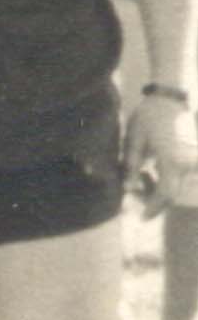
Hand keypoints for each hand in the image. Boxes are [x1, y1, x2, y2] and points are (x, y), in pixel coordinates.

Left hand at [130, 91, 197, 212]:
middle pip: (172, 193)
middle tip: (133, 189)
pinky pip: (180, 176)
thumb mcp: (133, 141)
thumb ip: (130, 166)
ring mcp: (193, 159)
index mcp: (172, 159)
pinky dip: (164, 180)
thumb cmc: (148, 118)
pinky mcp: (193, 156)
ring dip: (158, 189)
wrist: (169, 100)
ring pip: (176, 186)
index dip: (154, 208)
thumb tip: (127, 190)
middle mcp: (187, 161)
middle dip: (152, 198)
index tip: (141, 218)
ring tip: (139, 175)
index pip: (166, 194)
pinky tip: (148, 171)